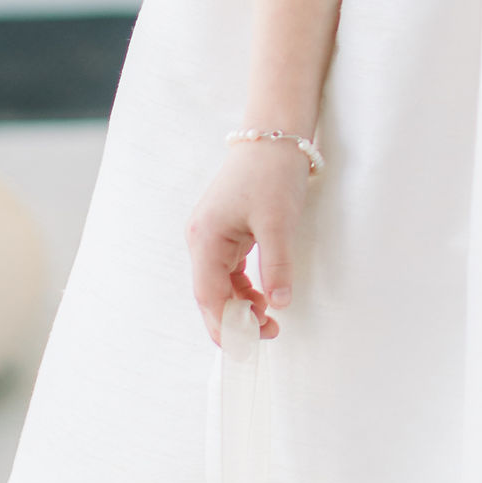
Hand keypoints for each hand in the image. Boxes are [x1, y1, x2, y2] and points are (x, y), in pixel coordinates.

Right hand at [185, 143, 309, 340]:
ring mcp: (211, 235)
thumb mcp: (278, 222)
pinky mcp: (225, 231)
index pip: (209, 295)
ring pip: (220, 284)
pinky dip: (244, 288)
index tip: (248, 346)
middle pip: (210, 294)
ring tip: (270, 321)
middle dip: (234, 320)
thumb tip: (280, 304)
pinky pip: (228, 270)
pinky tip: (263, 298)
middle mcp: (201, 239)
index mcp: (206, 239)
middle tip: (266, 337)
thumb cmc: (273, 174)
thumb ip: (277, 265)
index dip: (226, 325)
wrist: (274, 136)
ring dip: (241, 305)